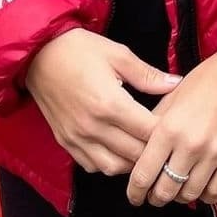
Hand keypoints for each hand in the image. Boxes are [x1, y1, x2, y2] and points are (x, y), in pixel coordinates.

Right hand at [25, 28, 181, 175]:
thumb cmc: (80, 49)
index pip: (147, 131)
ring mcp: (77, 138)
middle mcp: (92, 127)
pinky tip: (118, 149)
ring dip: (132, 162)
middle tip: (166, 141)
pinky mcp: (65, 142)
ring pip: (113, 167)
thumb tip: (176, 83)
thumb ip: (148, 75)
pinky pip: (91, 165)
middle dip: (153, 151)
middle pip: (133, 154)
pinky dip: (108, 163)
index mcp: (109, 104)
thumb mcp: (118, 54)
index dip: (166, 132)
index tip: (177, 126)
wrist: (39, 54)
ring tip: (144, 148)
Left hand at [127, 52, 216, 208]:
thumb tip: (139, 151)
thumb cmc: (206, 79)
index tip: (135, 195)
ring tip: (177, 188)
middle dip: (155, 197)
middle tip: (154, 194)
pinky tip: (199, 186)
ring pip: (189, 195)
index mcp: (170, 128)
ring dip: (179, 196)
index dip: (135, 191)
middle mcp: (191, 144)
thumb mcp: (171, 96)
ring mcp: (215, 153)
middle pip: (165, 191)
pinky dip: (203, 195)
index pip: (143, 175)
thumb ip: (153, 124)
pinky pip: (215, 192)